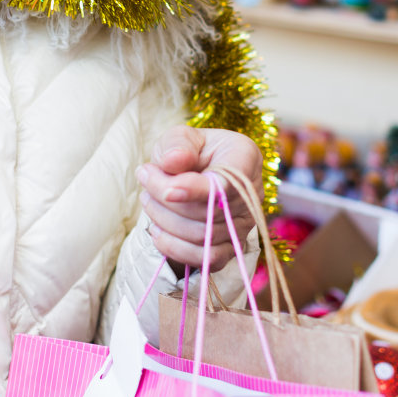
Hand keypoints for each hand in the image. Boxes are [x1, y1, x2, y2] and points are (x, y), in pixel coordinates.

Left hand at [137, 126, 262, 274]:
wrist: (195, 173)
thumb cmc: (189, 151)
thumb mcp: (180, 137)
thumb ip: (177, 143)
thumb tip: (173, 161)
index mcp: (245, 158)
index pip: (227, 183)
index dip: (195, 190)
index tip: (166, 189)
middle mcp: (252, 194)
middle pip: (209, 212)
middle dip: (167, 200)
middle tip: (145, 178)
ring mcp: (244, 224)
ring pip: (204, 237)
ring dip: (166, 222)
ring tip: (147, 200)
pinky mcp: (232, 247)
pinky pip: (207, 259)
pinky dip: (176, 248)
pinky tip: (157, 230)